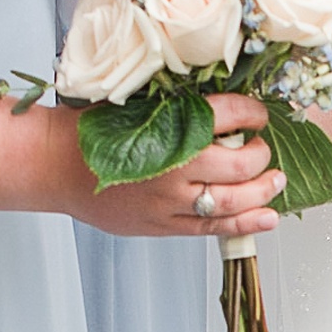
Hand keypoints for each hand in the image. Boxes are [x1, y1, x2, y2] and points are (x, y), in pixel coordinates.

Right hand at [66, 93, 285, 238]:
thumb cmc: (91, 131)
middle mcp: (174, 166)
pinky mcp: (163, 225)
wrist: (56, 164)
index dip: (254, 113)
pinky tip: (266, 217)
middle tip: (264, 149)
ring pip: (234, 200)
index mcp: (168, 127)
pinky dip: (246, 224)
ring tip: (276, 181)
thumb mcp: (136, 103)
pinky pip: (213, 228)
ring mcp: (170, 201)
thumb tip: (220, 105)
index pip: (229, 116)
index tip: (259, 113)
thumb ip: (177, 106)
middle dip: (262, 155)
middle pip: (241, 163)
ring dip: (264, 190)